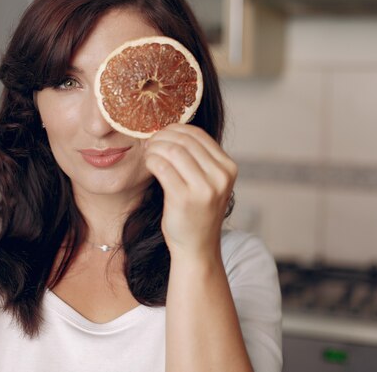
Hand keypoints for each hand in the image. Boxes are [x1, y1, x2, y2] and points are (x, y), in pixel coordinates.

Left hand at [144, 124, 237, 258]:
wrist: (197, 247)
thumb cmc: (197, 212)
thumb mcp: (208, 182)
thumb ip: (198, 158)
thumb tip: (170, 130)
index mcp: (228, 168)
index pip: (198, 134)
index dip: (175, 129)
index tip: (161, 134)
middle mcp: (220, 177)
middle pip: (184, 140)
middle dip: (162, 136)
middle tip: (150, 142)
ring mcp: (204, 189)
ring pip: (172, 150)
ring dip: (154, 147)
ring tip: (148, 153)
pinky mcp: (184, 199)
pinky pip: (162, 167)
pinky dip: (151, 160)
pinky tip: (148, 164)